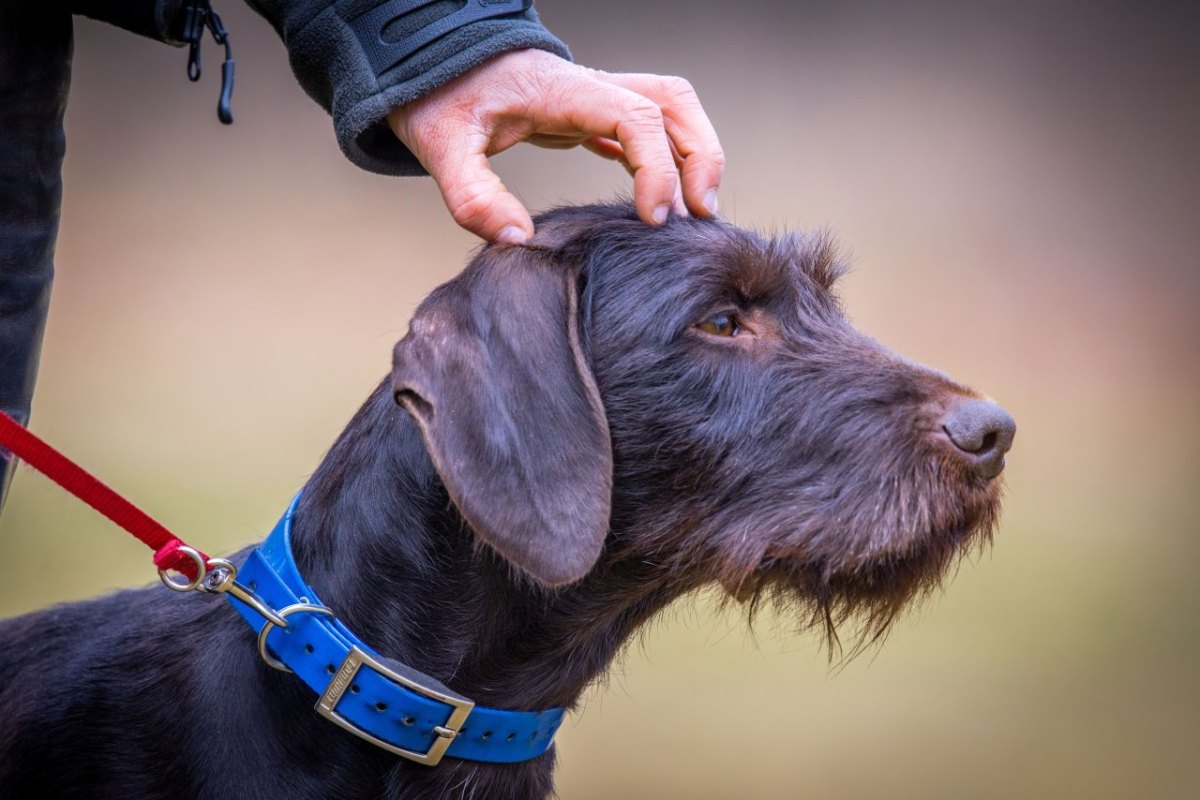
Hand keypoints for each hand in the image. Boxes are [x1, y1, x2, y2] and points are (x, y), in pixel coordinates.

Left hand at [386, 49, 724, 242]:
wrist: (426, 63)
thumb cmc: (435, 98)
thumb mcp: (439, 146)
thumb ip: (472, 195)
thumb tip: (519, 240)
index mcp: (561, 91)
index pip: (636, 117)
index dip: (658, 167)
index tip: (654, 219)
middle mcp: (587, 86)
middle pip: (673, 103)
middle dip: (699, 156)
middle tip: (698, 217)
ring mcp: (592, 96)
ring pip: (670, 110)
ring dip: (693, 155)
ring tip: (692, 214)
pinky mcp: (587, 112)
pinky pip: (646, 129)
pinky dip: (666, 161)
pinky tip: (660, 203)